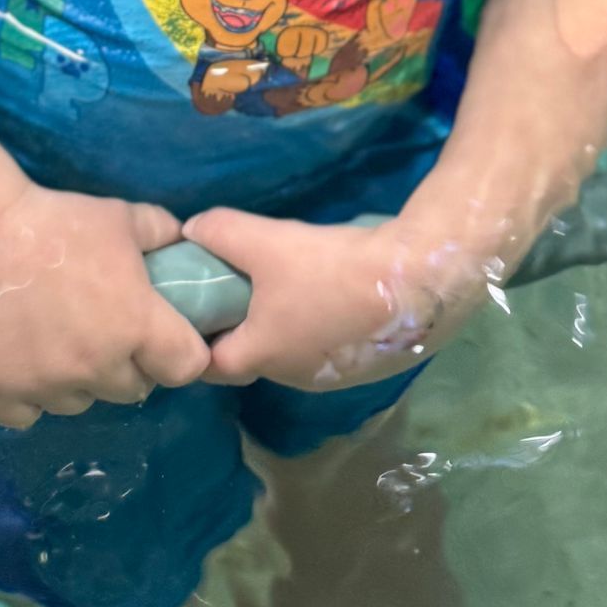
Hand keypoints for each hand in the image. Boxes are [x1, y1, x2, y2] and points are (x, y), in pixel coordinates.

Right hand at [0, 180, 209, 429]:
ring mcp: (47, 388)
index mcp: (136, 326)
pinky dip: (29, 395)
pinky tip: (21, 359)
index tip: (163, 337)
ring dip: (77, 380)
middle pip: (131, 388)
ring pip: (80, 402)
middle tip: (104, 330)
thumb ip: (162, 233)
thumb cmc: (57, 223)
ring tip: (57, 339)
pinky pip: (30, 414)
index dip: (180, 352)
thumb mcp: (121, 217)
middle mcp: (97, 367)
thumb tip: (185, 244)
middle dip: (126, 364)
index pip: (185, 367)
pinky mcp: (1, 398)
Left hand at [182, 209, 485, 392]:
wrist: (414, 281)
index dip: (195, 333)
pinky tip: (328, 288)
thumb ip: (222, 232)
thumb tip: (191, 229)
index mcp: (261, 357)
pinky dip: (317, 322)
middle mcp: (292, 377)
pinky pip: (324, 345)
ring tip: (283, 279)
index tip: (196, 301)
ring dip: (281, 322)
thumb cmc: (330, 269)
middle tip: (235, 282)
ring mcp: (331, 376)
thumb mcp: (266, 241)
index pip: (206, 364)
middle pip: (251, 355)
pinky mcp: (363, 364)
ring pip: (290, 349)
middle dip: (240, 323)